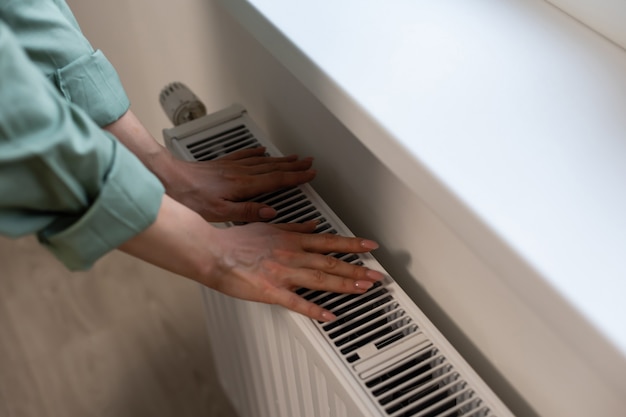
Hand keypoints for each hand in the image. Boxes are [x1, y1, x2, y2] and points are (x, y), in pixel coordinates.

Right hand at [119, 196, 383, 321]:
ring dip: (344, 284)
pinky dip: (314, 310)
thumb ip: (294, 227)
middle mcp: (292, 254)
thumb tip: (312, 226)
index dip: (352, 244)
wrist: (213, 251)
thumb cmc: (237, 240)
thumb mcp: (269, 227)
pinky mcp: (271, 291)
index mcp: (292, 240)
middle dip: (357, 268)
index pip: (329, 241)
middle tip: (377, 275)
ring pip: (320, 279)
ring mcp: (283, 273)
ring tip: (363, 290)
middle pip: (330, 262)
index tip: (370, 246)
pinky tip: (329, 316)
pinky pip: (297, 302)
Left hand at [160, 147, 316, 221]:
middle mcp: (239, 173)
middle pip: (273, 167)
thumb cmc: (190, 198)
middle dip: (293, 165)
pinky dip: (256, 153)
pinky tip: (261, 151)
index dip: (296, 177)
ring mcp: (230, 167)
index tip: (310, 174)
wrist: (168, 180)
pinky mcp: (221, 165)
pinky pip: (244, 155)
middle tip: (309, 162)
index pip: (276, 180)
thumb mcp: (220, 214)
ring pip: (262, 160)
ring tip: (293, 157)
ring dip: (280, 159)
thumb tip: (270, 212)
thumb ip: (247, 212)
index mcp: (242, 186)